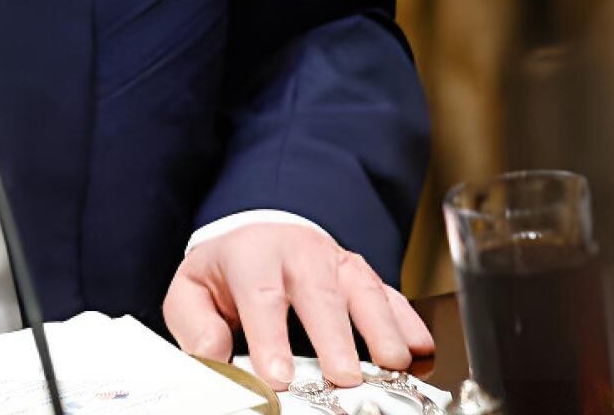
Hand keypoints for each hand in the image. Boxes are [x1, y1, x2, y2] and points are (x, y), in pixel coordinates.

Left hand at [162, 222, 434, 389]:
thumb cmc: (228, 272)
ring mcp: (336, 262)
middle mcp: (299, 253)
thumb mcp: (193, 292)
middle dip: (334, 335)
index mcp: (251, 255)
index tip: (277, 375)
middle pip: (319, 290)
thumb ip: (197, 325)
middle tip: (344, 377)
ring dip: (381, 328)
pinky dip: (409, 321)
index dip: (269, 335)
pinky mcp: (363, 277)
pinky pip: (391, 295)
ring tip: (393, 365)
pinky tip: (420, 349)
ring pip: (363, 288)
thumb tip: (212, 355)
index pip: (260, 293)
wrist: (260, 236)